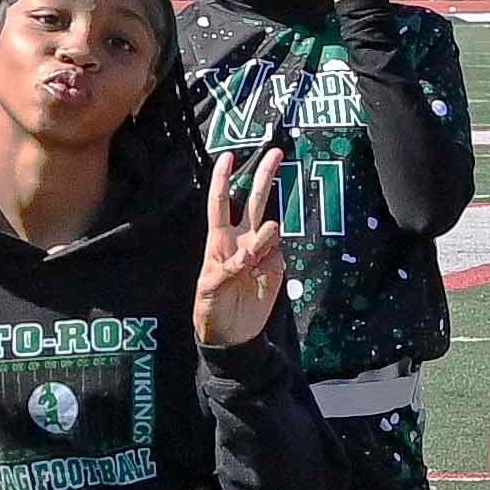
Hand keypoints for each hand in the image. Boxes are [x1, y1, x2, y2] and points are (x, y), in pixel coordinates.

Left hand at [197, 147, 287, 347]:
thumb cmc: (211, 310)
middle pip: (254, 200)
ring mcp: (262, 252)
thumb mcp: (208, 291)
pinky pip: (282, 250)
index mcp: (219, 241)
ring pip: (271, 226)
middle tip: (276, 153)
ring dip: (265, 238)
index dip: (223, 180)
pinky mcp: (277, 266)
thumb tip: (248, 255)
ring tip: (254, 263)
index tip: (228, 157)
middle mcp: (242, 240)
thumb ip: (226, 270)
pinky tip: (264, 271)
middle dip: (265, 176)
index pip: (220, 203)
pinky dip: (275, 256)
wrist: (233, 336)